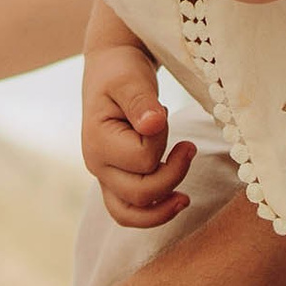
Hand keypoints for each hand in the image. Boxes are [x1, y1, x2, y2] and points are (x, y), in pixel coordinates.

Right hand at [83, 38, 196, 231]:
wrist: (112, 71)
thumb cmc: (121, 71)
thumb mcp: (130, 78)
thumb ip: (141, 100)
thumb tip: (153, 126)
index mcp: (96, 140)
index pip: (142, 158)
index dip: (162, 140)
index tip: (162, 114)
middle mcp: (96, 164)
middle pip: (140, 192)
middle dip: (173, 173)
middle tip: (189, 146)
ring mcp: (105, 176)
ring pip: (130, 214)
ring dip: (162, 210)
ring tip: (185, 198)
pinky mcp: (116, 180)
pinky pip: (130, 212)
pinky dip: (153, 214)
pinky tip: (176, 200)